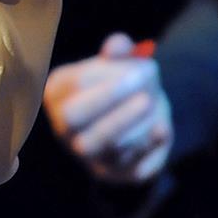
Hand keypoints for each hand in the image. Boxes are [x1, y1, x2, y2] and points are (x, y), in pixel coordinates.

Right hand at [43, 32, 172, 184]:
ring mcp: (83, 154)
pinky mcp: (109, 173)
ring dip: (136, 123)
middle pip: (73, 117)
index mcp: (57, 93)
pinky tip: (160, 128)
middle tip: (145, 93)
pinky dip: (148, 145)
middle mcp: (62, 126)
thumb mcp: (120, 63)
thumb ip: (118, 49)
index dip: (109, 76)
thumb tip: (117, 45)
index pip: (73, 84)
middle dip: (112, 102)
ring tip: (153, 106)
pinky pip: (127, 164)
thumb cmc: (122, 86)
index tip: (143, 68)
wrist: (135, 124)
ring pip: (102, 142)